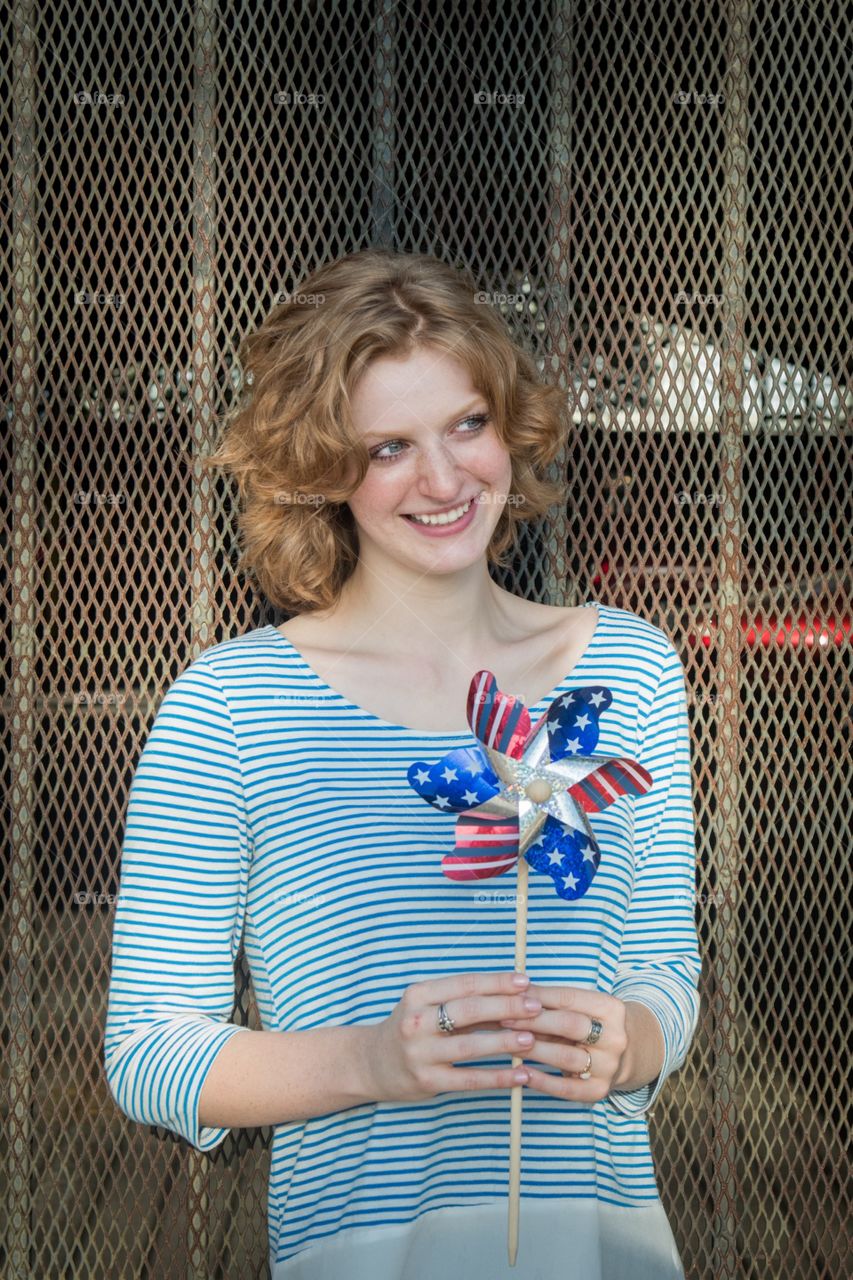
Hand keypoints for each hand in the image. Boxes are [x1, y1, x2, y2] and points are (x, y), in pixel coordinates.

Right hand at [367, 971, 542, 1103]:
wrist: (371, 1063)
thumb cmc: (411, 1028)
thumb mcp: (426, 1005)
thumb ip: (462, 1001)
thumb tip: (513, 994)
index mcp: (419, 995)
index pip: (464, 984)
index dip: (497, 982)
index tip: (526, 981)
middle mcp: (416, 1022)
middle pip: (468, 1011)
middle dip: (506, 1007)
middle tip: (536, 1007)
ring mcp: (420, 1053)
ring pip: (470, 1046)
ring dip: (504, 1042)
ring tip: (532, 1039)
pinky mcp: (427, 1082)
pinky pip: (468, 1080)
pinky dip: (497, 1078)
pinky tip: (520, 1075)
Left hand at [498, 983, 629, 1101]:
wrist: (628, 1054)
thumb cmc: (590, 1024)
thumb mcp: (580, 1008)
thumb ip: (550, 1004)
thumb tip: (511, 994)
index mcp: (610, 1008)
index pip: (569, 997)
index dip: (537, 997)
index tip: (510, 997)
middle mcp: (615, 1037)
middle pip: (569, 1025)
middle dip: (533, 1021)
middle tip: (504, 1020)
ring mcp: (610, 1066)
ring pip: (566, 1056)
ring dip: (534, 1050)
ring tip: (507, 1045)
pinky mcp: (600, 1090)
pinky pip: (567, 1089)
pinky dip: (542, 1081)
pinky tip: (521, 1073)